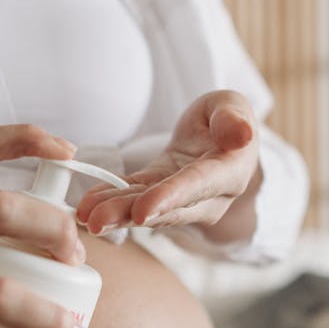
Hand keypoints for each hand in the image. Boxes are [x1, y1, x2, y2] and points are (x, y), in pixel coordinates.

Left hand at [75, 90, 259, 233]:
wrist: (221, 137)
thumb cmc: (228, 118)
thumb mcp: (232, 106)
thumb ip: (233, 119)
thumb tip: (243, 135)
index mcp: (230, 173)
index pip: (198, 186)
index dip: (170, 198)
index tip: (143, 210)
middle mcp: (208, 198)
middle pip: (167, 208)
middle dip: (130, 214)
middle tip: (97, 221)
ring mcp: (181, 202)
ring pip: (147, 209)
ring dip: (115, 213)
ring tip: (85, 217)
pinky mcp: (159, 196)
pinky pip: (134, 198)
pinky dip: (111, 200)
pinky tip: (88, 204)